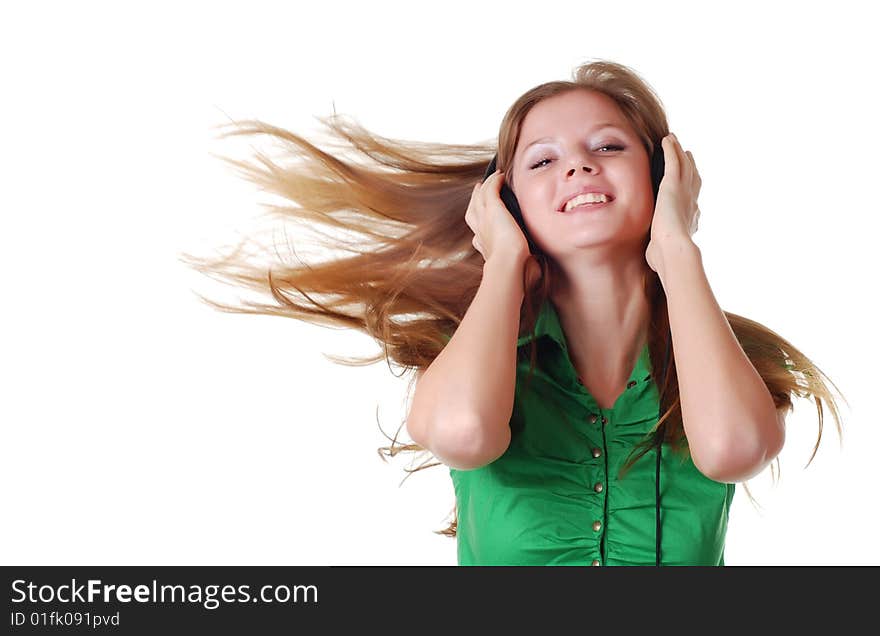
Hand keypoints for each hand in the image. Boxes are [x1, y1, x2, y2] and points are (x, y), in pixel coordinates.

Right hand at [464, 169, 530, 262]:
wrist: (508, 265)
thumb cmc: (515, 272)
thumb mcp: (518, 267)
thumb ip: (526, 264)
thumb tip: (538, 269)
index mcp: (484, 245)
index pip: (478, 230)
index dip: (479, 220)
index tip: (484, 216)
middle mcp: (480, 230)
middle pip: (473, 209)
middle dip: (476, 198)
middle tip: (479, 188)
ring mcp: (484, 218)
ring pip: (480, 196)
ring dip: (485, 185)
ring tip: (492, 177)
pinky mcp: (492, 208)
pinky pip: (490, 188)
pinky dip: (493, 181)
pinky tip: (500, 175)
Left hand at [645, 132, 701, 273]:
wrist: (673, 251)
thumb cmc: (667, 258)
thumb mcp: (662, 253)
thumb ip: (659, 251)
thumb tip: (652, 262)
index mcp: (689, 218)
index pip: (691, 200)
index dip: (691, 190)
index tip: (689, 186)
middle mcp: (690, 202)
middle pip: (692, 178)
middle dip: (689, 166)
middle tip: (687, 155)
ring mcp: (683, 192)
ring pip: (684, 166)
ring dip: (679, 152)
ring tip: (674, 141)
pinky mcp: (672, 185)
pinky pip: (673, 161)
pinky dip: (671, 149)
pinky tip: (667, 139)